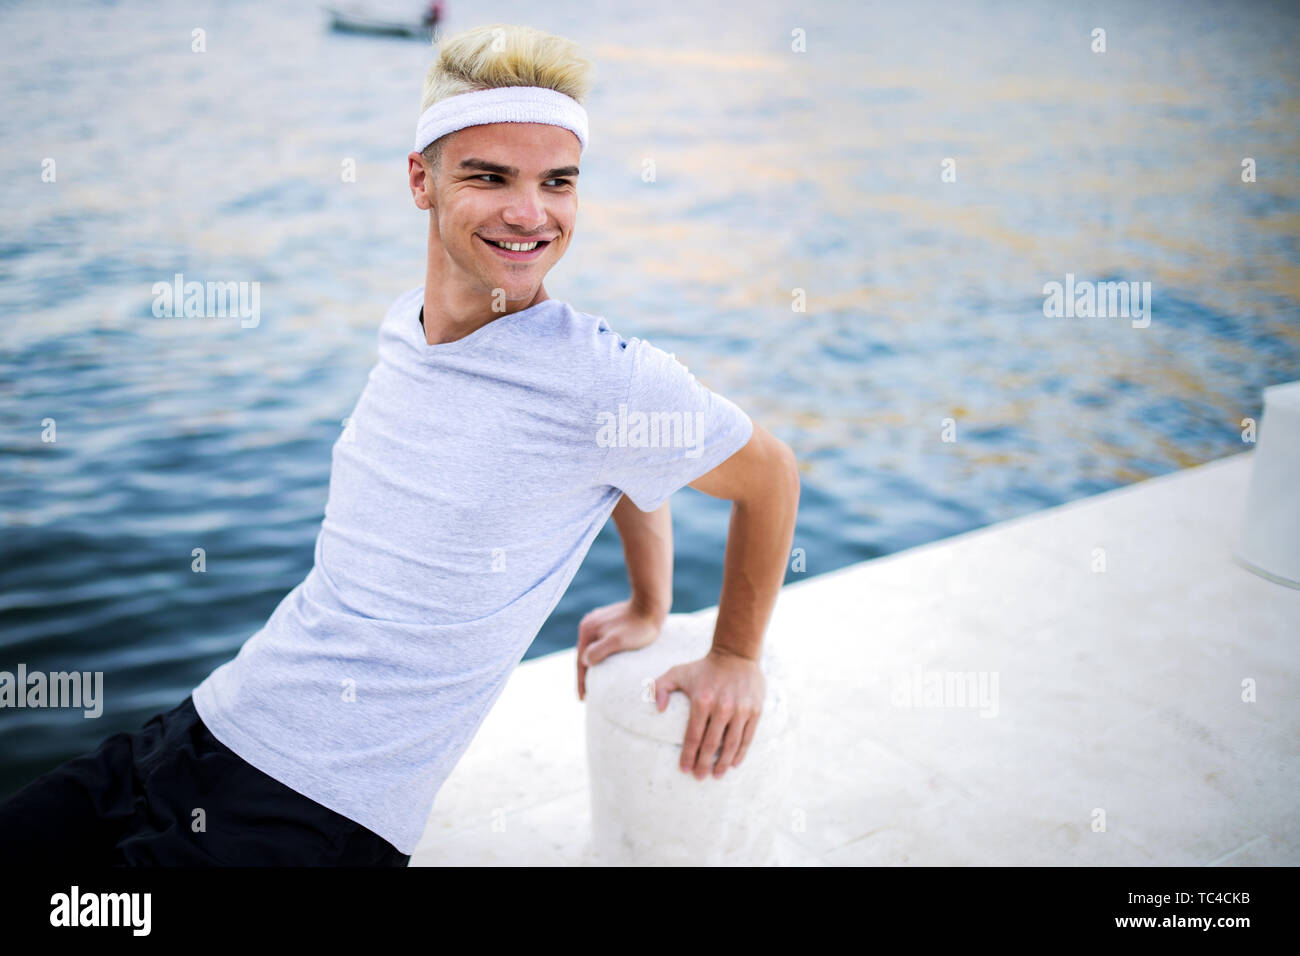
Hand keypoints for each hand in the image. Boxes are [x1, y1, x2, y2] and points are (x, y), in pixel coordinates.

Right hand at [576, 599, 665, 700]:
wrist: (652, 604)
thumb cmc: (638, 626)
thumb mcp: (617, 642)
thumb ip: (598, 651)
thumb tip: (585, 662)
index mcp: (587, 630)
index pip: (580, 662)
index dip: (581, 682)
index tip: (583, 699)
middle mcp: (588, 625)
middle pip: (584, 655)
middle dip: (585, 674)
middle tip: (587, 694)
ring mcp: (598, 622)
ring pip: (592, 649)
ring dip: (592, 665)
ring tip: (595, 681)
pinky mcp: (609, 622)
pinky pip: (600, 643)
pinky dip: (600, 655)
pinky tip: (605, 662)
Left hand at [653, 647, 764, 779]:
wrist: (736, 653)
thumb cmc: (704, 667)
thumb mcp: (678, 672)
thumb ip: (660, 687)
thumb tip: (658, 709)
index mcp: (702, 701)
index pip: (693, 736)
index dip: (688, 755)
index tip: (684, 769)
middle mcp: (722, 708)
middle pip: (711, 744)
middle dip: (704, 764)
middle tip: (699, 777)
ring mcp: (740, 710)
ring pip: (731, 744)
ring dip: (723, 763)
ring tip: (716, 775)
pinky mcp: (755, 710)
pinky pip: (747, 737)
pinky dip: (740, 753)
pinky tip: (734, 763)